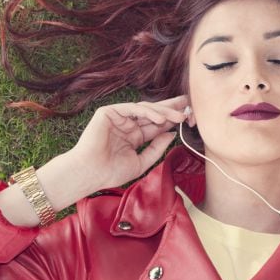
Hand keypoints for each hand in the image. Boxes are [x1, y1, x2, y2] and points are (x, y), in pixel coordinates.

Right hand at [67, 94, 189, 189]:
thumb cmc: (111, 172)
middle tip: (189, 106)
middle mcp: (127, 124)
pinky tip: (160, 119)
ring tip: (179, 116)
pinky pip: (132, 109)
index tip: (189, 118)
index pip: (156, 125)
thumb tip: (172, 134)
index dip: (172, 121)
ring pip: (145, 109)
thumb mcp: (141, 162)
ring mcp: (118, 117)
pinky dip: (147, 112)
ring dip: (163, 111)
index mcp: (134, 136)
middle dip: (171, 109)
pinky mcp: (108, 112)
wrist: (90, 174)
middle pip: (153, 113)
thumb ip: (156, 148)